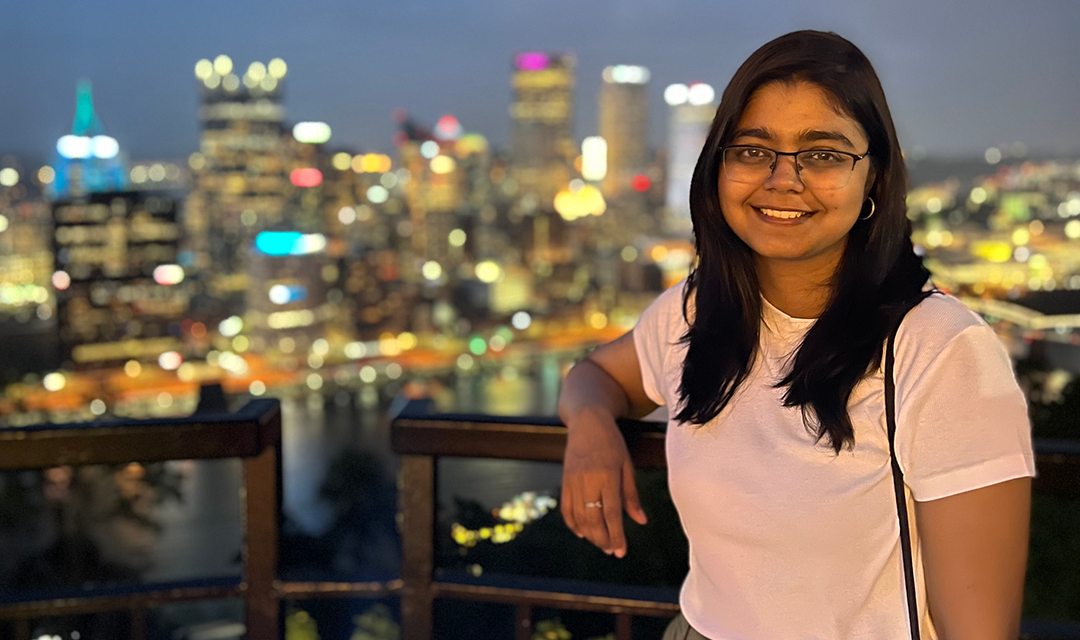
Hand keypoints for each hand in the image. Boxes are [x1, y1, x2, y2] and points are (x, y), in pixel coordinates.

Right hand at [560, 409, 647, 557]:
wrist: (587, 421)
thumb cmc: (612, 443)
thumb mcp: (627, 466)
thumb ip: (631, 495)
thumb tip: (640, 521)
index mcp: (607, 476)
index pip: (611, 513)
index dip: (616, 535)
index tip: (621, 551)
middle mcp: (588, 480)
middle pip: (593, 519)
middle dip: (603, 539)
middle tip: (612, 551)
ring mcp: (573, 481)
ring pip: (578, 517)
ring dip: (590, 535)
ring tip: (601, 544)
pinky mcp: (564, 480)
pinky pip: (566, 508)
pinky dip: (573, 524)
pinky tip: (582, 533)